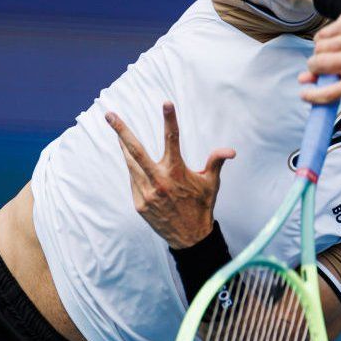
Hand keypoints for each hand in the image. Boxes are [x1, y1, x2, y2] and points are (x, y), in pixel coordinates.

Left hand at [105, 102, 235, 248]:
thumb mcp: (211, 183)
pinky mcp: (139, 203)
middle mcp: (159, 181)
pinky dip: (134, 170)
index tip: (166, 103)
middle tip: (109, 115)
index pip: (173, 139)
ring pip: (130, 164)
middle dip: (121, 131)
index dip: (170, 120)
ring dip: (123, 147)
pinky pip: (133, 181)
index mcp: (176, 172)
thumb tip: (231, 151)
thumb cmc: (202, 206)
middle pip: (135, 150)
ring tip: (117, 133)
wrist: (190, 238)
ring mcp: (146, 193)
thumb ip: (216, 162)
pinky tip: (134, 165)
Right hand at [298, 0, 340, 102]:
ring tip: (331, 48)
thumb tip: (302, 79)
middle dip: (312, 65)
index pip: (332, 93)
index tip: (303, 94)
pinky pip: (321, 34)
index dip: (313, 96)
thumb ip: (328, 78)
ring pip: (319, 48)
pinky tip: (334, 36)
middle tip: (317, 63)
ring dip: (319, 49)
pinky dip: (322, 37)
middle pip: (319, 65)